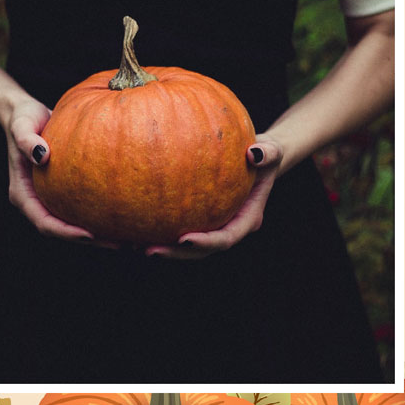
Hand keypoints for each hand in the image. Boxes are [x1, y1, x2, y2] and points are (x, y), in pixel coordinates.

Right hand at [4, 96, 119, 247]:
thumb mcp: (22, 125)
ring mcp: (50, 198)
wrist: (27, 113)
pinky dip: (100, 214)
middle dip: (90, 240)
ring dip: (99, 233)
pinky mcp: (64, 191)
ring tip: (129, 236)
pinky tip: (125, 213)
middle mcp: (37, 201)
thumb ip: (26, 140)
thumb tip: (42, 156)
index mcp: (23, 195)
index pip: (44, 223)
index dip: (66, 232)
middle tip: (120, 243)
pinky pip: (82, 207)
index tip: (89, 234)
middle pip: (62, 230)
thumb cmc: (23, 118)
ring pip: (74, 223)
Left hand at [144, 137, 284, 259]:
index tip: (184, 239)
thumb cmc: (263, 153)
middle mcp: (228, 227)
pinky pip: (177, 226)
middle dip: (176, 254)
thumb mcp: (271, 149)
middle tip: (149, 250)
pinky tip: (133, 225)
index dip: (206, 243)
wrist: (256, 158)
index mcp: (246, 219)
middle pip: (201, 251)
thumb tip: (254, 153)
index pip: (226, 238)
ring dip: (163, 248)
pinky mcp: (198, 218)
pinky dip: (157, 229)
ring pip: (186, 245)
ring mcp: (212, 225)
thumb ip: (267, 153)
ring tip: (134, 245)